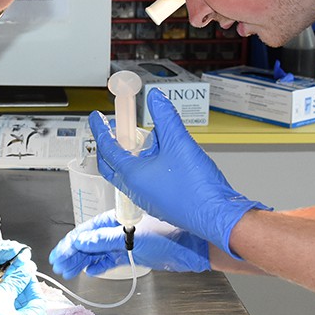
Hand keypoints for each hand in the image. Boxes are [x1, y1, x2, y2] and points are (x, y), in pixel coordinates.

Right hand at [0, 258, 46, 314]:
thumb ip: (17, 281)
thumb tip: (27, 268)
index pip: (40, 302)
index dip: (33, 285)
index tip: (24, 273)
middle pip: (34, 313)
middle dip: (28, 295)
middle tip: (19, 281)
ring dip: (19, 304)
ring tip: (9, 288)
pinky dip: (12, 313)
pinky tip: (2, 301)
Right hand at [49, 212, 208, 277]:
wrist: (201, 244)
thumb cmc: (175, 233)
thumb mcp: (136, 238)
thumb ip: (107, 240)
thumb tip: (82, 241)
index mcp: (121, 216)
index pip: (89, 229)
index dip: (72, 241)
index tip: (59, 253)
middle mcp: (124, 226)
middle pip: (92, 240)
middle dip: (74, 252)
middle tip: (60, 265)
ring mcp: (132, 240)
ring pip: (101, 250)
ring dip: (85, 260)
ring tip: (70, 270)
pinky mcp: (140, 252)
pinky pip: (115, 258)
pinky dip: (102, 264)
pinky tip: (92, 270)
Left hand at [89, 88, 269, 257]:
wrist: (217, 215)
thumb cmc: (197, 187)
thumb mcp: (179, 142)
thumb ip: (165, 117)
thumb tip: (155, 99)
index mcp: (133, 176)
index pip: (107, 149)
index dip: (101, 129)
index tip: (96, 118)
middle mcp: (136, 189)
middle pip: (112, 165)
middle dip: (109, 145)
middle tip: (113, 129)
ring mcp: (148, 198)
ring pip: (129, 173)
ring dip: (129, 155)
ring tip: (141, 138)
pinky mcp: (161, 202)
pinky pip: (144, 181)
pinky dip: (144, 165)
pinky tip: (161, 156)